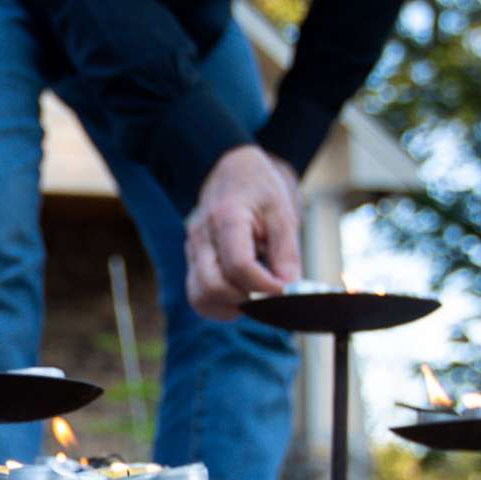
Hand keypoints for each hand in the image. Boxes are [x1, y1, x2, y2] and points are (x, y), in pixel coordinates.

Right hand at [183, 144, 302, 318]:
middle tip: (271, 298)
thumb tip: (289, 289)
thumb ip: (286, 252)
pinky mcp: (191, 262)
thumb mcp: (282, 212)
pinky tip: (242, 296)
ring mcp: (192, 250)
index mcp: (226, 217)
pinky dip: (219, 306)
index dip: (264, 286)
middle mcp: (202, 236)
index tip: (285, 291)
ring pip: (200, 297)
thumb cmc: (260, 189)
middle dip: (246, 300)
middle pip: (213, 286)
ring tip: (256, 297)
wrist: (233, 172)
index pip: (239, 265)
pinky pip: (198, 297)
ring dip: (230, 307)